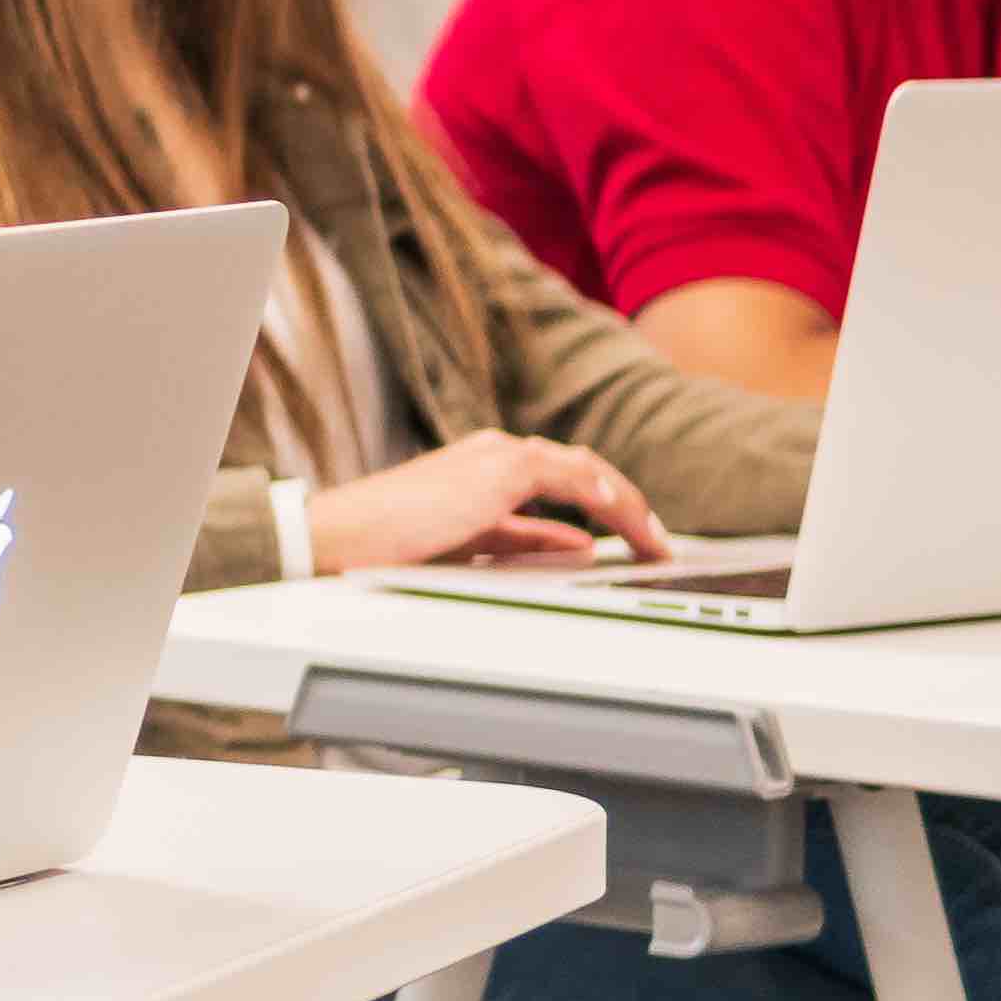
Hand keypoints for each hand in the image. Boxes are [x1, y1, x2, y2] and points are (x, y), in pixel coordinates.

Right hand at [305, 431, 672, 575]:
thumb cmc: (390, 542)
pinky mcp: (498, 471)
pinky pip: (568, 478)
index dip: (604, 504)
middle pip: (582, 469)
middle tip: (656, 540)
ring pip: (582, 470)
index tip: (632, 536)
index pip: (561, 478)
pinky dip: (602, 495)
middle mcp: (495, 454)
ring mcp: (497, 458)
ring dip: (625, 505)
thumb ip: (523, 539)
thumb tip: (578, 546)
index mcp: (483, 467)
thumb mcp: (469, 544)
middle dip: (625, 504)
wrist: (344, 537)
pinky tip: (623, 514)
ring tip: (655, 538)